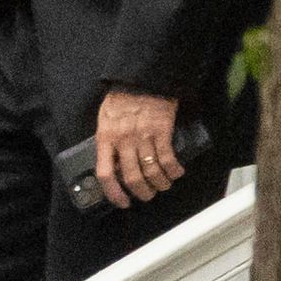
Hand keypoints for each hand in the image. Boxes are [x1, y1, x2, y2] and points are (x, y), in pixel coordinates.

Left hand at [94, 89, 183, 210]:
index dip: (114, 193)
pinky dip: (173, 170)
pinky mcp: (161, 131)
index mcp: (105, 138)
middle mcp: (123, 140)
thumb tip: (113, 165)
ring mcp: (142, 136)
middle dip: (142, 192)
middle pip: (132, 178)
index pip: (105, 174)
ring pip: (152, 171)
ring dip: (160, 183)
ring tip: (163, 185)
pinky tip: (176, 173)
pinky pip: (167, 159)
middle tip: (148, 195)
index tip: (122, 202)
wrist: (142, 78)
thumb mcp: (105, 120)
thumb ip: (107, 142)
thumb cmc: (122, 98)